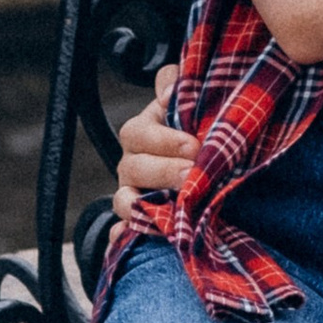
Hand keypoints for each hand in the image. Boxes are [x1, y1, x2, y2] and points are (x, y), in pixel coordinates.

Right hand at [112, 62, 196, 221]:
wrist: (203, 172)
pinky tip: (133, 237)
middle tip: (190, 174)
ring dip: (141, 206)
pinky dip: (122, 236)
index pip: (139, 133)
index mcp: (143, 134)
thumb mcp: (187, 106)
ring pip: (123, 201)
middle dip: (162, 171)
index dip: (163, 139)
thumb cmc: (194, 134)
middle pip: (133, 167)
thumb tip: (169, 86)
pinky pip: (120, 233)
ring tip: (169, 209)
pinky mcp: (137, 223)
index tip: (193, 146)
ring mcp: (132, 195)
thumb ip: (179, 86)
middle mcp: (132, 164)